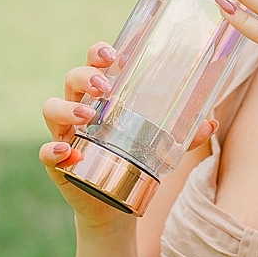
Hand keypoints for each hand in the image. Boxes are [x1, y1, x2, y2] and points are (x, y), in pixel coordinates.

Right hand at [40, 42, 217, 225]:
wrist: (116, 204)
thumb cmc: (136, 160)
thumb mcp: (163, 146)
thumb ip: (186, 135)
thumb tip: (212, 123)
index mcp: (103, 95)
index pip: (95, 62)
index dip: (98, 52)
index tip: (113, 54)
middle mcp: (80, 108)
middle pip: (72, 79)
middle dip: (85, 76)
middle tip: (105, 86)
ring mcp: (65, 133)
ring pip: (52, 108)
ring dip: (68, 108)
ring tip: (88, 116)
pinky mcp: (57, 163)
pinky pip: (45, 152)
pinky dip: (53, 150)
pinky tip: (67, 150)